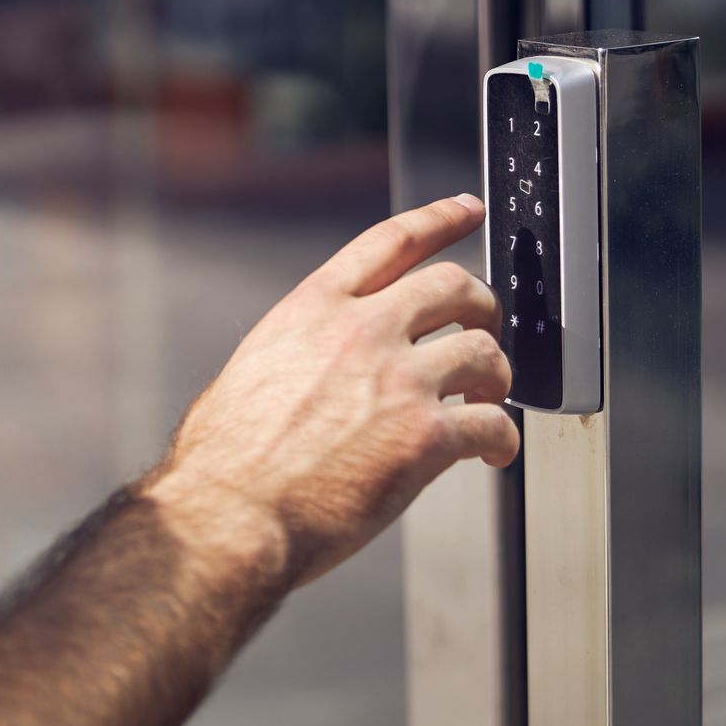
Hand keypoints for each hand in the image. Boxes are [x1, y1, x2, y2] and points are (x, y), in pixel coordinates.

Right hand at [146, 193, 516, 587]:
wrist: (228, 515)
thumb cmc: (223, 462)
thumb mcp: (250, 371)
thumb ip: (295, 350)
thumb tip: (310, 366)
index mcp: (313, 310)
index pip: (391, 242)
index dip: (440, 219)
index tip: (467, 211)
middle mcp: (361, 332)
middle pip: (454, 286)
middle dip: (482, 306)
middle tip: (484, 329)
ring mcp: (398, 382)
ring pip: (485, 352)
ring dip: (497, 376)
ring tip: (490, 401)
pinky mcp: (424, 437)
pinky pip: (493, 425)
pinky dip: (502, 440)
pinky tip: (492, 453)